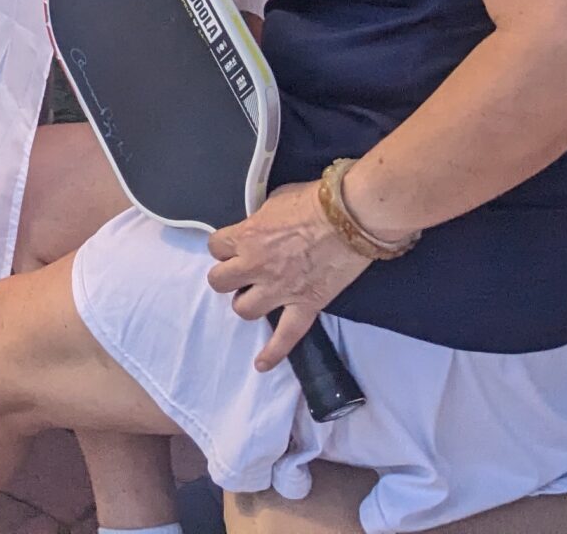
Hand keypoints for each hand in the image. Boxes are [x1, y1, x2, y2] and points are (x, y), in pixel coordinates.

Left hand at [206, 180, 369, 369]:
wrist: (350, 217)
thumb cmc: (314, 201)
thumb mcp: (274, 201)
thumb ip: (259, 220)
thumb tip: (258, 228)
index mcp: (246, 237)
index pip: (215, 247)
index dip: (224, 247)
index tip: (235, 246)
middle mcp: (256, 266)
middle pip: (220, 282)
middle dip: (228, 277)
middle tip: (242, 273)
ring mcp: (280, 289)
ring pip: (244, 310)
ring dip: (247, 303)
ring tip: (256, 297)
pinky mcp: (306, 305)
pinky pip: (286, 337)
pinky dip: (273, 353)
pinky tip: (261, 364)